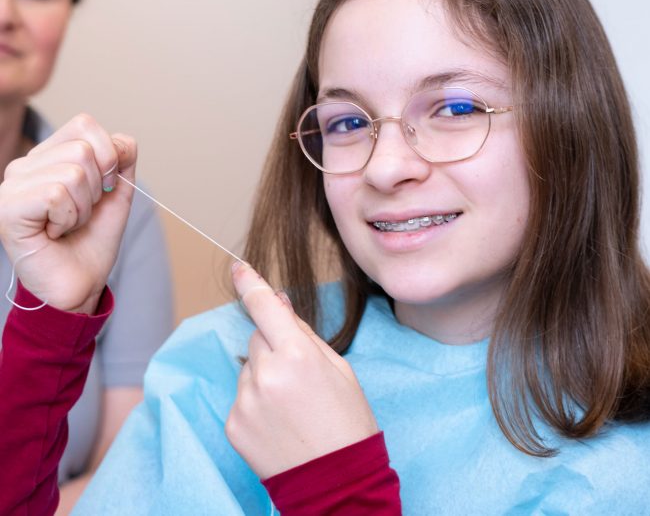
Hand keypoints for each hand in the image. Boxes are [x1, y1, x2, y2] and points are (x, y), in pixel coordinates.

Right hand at [0, 114, 136, 312]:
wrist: (80, 282)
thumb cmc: (92, 238)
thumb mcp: (117, 192)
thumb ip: (123, 159)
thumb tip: (122, 141)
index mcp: (49, 155)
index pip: (85, 125)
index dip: (109, 156)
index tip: (104, 188)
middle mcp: (26, 165)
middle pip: (83, 148)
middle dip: (98, 187)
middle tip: (82, 212)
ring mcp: (12, 185)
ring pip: (73, 172)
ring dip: (84, 207)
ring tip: (68, 223)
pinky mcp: (8, 208)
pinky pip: (57, 194)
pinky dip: (69, 217)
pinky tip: (55, 232)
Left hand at [225, 263, 377, 478]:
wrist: (337, 484)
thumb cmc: (347, 420)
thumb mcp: (338, 368)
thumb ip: (303, 332)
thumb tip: (278, 302)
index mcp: (297, 354)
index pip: (265, 307)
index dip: (250, 284)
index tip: (239, 268)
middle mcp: (266, 373)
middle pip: (257, 338)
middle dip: (272, 344)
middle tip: (298, 372)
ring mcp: (246, 400)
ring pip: (248, 367)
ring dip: (263, 373)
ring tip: (290, 403)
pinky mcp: (233, 423)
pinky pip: (241, 395)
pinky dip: (255, 400)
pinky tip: (277, 420)